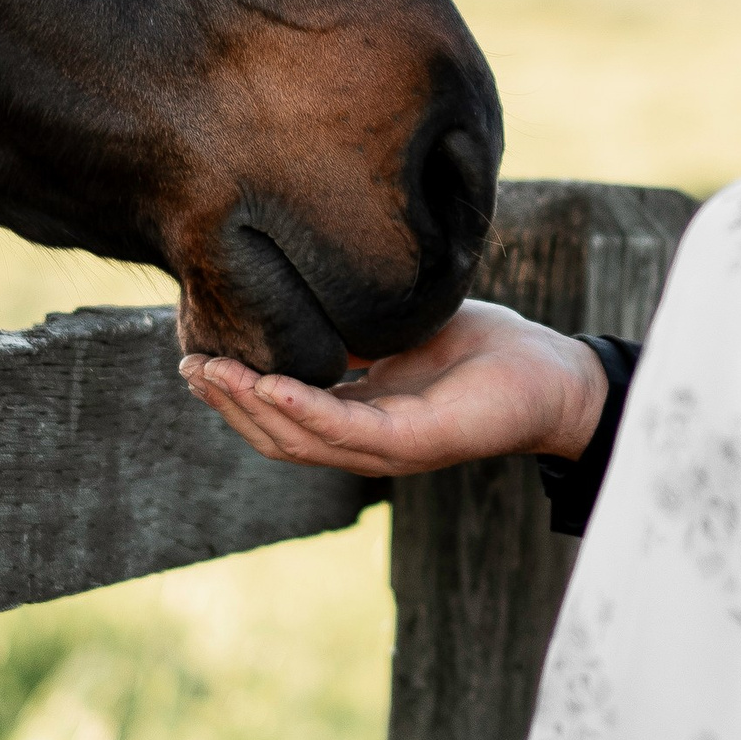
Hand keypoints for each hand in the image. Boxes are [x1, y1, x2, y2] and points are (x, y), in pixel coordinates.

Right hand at [178, 300, 607, 480]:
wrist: (554, 371)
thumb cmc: (484, 349)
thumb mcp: (399, 331)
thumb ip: (350, 329)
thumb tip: (297, 291)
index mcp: (359, 418)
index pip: (281, 415)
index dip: (234, 393)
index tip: (192, 358)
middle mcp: (367, 442)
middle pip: (277, 435)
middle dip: (227, 403)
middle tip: (186, 366)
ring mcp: (392, 448)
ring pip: (302, 440)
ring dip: (251, 408)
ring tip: (211, 373)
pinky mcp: (420, 441)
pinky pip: (349, 429)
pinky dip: (306, 408)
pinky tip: (271, 383)